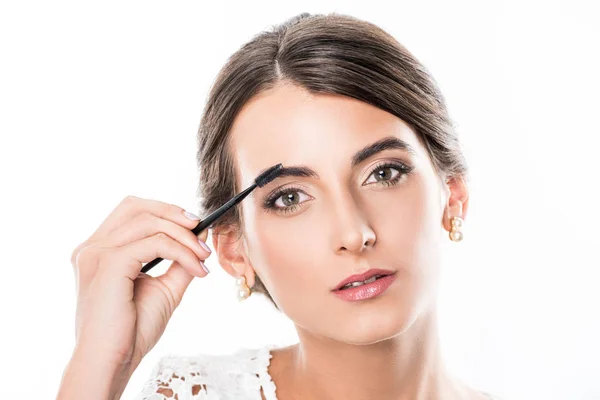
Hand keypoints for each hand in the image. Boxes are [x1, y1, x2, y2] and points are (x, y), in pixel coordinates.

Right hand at [69, 195, 211, 368]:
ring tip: (203, 256)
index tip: (194, 226)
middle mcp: (92, 248)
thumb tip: (202, 235)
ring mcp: (97, 254)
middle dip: (173, 213)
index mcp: (98, 251)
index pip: (131, 211)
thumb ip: (179, 260)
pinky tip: (197, 268)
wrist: (113, 362)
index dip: (165, 211)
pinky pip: (155, 244)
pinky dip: (182, 252)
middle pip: (136, 206)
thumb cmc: (132, 331)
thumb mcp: (163, 288)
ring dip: (184, 236)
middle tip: (201, 231)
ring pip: (149, 222)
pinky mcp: (110, 264)